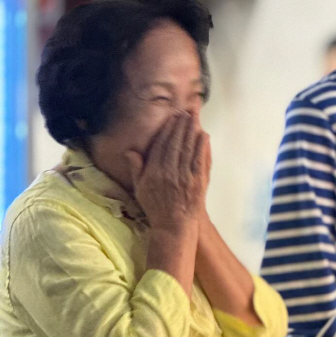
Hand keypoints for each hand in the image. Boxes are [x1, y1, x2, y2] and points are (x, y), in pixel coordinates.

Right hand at [125, 114, 210, 229]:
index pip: (161, 145)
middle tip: (186, 111)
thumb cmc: (156, 206)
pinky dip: (202, 146)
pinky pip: (199, 160)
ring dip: (191, 131)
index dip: (167, 129)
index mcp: (153, 172)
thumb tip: (130, 151)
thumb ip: (136, 168)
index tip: (172, 117)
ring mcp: (184, 177)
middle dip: (181, 125)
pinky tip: (203, 135)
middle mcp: (168, 172)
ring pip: (187, 148)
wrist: (173, 225)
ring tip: (194, 117)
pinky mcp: (197, 182)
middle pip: (175, 143)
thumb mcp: (140, 188)